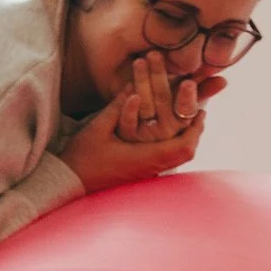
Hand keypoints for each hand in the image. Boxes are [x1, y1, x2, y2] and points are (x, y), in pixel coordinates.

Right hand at [62, 89, 207, 193]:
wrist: (69, 182)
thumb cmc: (82, 158)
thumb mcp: (98, 128)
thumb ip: (118, 109)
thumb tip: (134, 88)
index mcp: (144, 157)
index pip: (183, 146)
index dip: (195, 129)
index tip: (201, 111)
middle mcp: (150, 167)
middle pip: (185, 153)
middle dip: (194, 132)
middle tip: (198, 113)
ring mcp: (146, 172)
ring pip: (177, 157)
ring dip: (184, 138)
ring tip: (186, 120)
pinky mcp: (140, 173)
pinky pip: (166, 159)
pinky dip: (173, 145)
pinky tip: (166, 133)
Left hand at [115, 51, 224, 142]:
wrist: (134, 139)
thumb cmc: (165, 114)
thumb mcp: (184, 103)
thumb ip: (202, 90)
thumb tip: (224, 80)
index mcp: (182, 121)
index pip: (187, 109)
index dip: (188, 98)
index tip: (188, 83)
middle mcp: (166, 130)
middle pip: (163, 101)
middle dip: (159, 76)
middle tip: (154, 54)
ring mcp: (145, 134)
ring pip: (145, 107)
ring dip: (142, 82)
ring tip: (139, 61)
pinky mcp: (126, 134)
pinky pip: (127, 120)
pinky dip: (127, 104)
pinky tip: (128, 88)